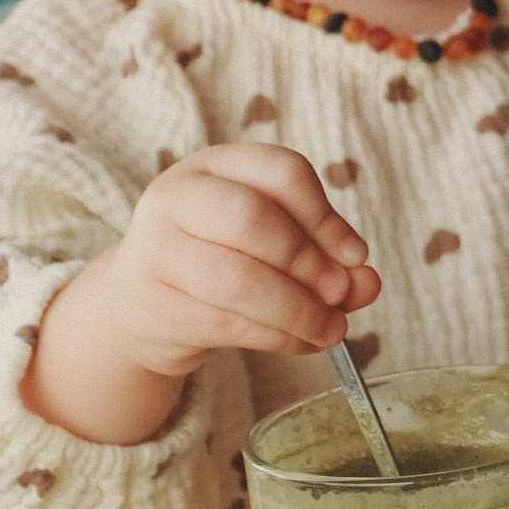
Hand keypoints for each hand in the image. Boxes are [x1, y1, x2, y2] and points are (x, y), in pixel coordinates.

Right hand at [23, 146, 380, 446]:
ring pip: (237, 279)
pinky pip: (225, 322)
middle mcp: (177, 197)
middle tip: (340, 293)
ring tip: (331, 329)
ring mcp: (156, 250)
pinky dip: (276, 337)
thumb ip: (324, 257)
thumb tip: (367, 282)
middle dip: (307, 260)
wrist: (140, 305)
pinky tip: (301, 342)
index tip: (356, 255)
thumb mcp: (269, 244)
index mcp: (215, 166)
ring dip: (298, 310)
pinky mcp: (154, 306)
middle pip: (252, 218)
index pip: (280, 170)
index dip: (326, 215)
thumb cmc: (218, 262)